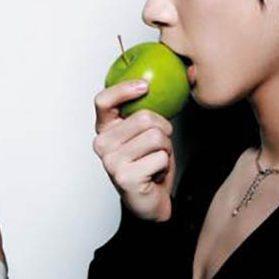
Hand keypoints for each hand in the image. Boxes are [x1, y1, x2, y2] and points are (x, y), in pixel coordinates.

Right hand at [93, 80, 175, 221]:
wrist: (148, 202)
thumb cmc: (148, 163)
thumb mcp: (143, 133)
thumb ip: (145, 110)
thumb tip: (176, 76)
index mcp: (104, 129)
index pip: (103, 100)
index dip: (124, 89)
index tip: (145, 86)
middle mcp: (102, 143)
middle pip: (144, 117)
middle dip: (163, 129)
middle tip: (159, 143)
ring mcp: (111, 161)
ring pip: (156, 137)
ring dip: (166, 148)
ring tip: (156, 159)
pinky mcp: (125, 176)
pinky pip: (161, 157)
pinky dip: (165, 164)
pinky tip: (155, 174)